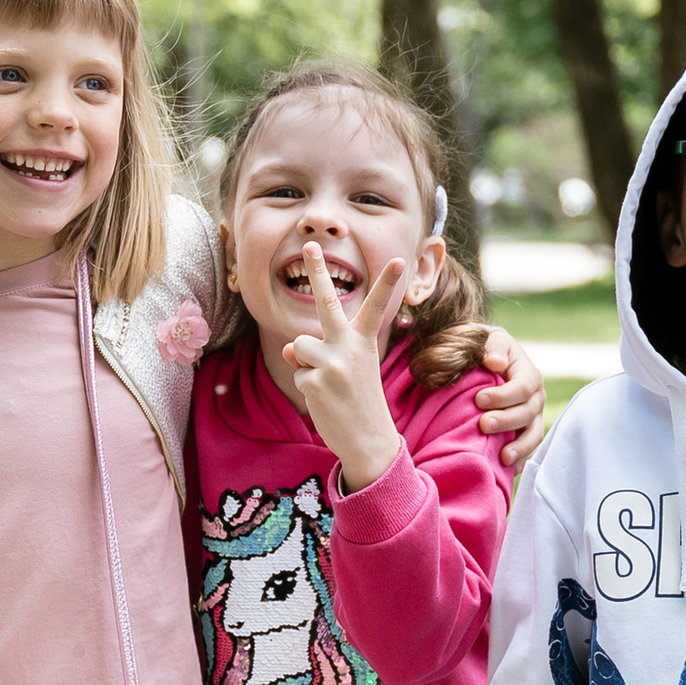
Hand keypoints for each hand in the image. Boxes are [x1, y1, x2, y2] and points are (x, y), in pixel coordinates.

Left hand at [280, 239, 406, 488]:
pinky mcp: (314, 380)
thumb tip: (287, 347)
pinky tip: (324, 399)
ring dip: (305, 364)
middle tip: (309, 243)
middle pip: (327, 302)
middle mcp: (349, 347)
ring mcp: (332, 363)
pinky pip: (296, 371)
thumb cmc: (359, 400)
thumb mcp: (348, 370)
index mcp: (363, 342)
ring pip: (298, 346)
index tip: (398, 260)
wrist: (369, 440)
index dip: (387, 283)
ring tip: (328, 385)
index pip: (376, 307)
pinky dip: (305, 385)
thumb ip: (320, 351)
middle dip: (318, 271)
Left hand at [474, 329, 547, 467]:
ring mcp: (533, 417)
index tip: (478, 399)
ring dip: (520, 447)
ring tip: (503, 457)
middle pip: (528, 413)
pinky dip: (522, 459)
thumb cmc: (486, 350)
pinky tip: (510, 469)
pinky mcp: (526, 433)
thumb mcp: (489, 340)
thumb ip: (492, 347)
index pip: (523, 387)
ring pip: (533, 435)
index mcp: (529, 374)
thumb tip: (494, 363)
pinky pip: (529, 449)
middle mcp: (536, 397)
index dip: (503, 395)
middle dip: (506, 421)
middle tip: (482, 425)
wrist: (487, 363)